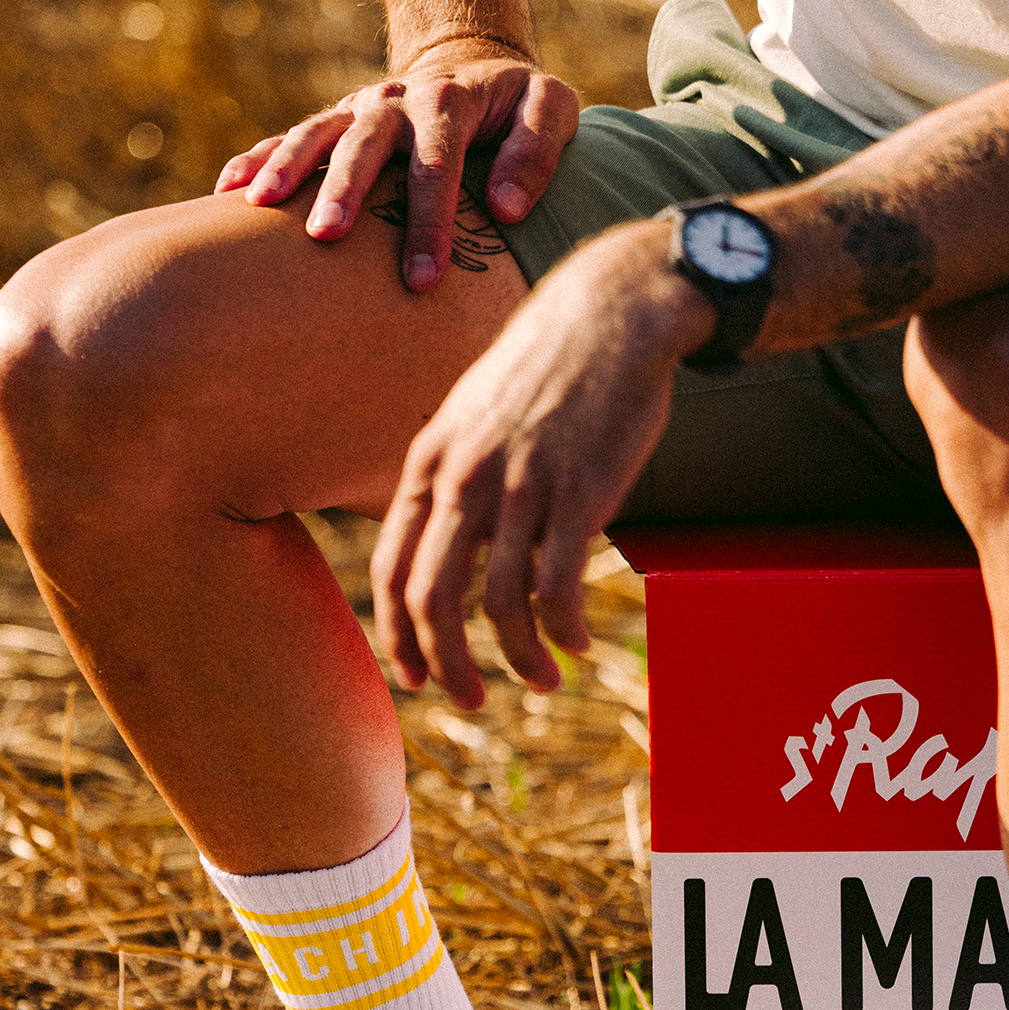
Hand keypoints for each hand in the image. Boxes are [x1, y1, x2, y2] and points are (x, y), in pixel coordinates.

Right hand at [215, 41, 578, 290]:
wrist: (480, 74)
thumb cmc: (520, 110)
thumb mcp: (551, 109)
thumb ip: (538, 151)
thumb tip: (506, 209)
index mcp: (450, 101)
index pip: (438, 164)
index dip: (430, 221)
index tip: (424, 279)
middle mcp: (398, 101)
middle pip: (366, 144)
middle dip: (345, 190)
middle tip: (328, 238)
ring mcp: (362, 110)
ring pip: (318, 133)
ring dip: (287, 167)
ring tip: (259, 207)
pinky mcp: (339, 123)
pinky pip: (292, 138)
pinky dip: (258, 159)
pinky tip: (228, 194)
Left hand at [372, 223, 714, 706]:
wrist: (616, 310)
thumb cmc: (550, 366)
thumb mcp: (474, 413)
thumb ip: (454, 476)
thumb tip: (451, 547)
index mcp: (432, 460)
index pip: (392, 568)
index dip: (398, 635)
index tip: (417, 674)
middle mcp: (466, 477)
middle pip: (432, 599)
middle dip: (446, 666)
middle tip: (471, 698)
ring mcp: (522, 485)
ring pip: (498, 605)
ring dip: (518, 659)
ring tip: (543, 680)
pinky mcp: (580, 493)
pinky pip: (557, 587)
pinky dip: (563, 631)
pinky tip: (577, 643)